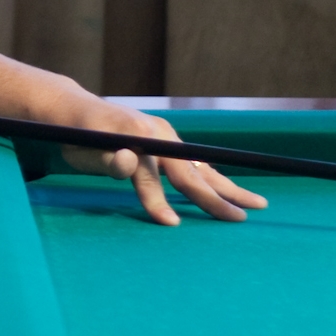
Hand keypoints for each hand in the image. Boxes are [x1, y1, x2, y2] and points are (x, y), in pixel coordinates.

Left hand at [58, 96, 266, 225]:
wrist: (80, 111)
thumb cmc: (78, 137)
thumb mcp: (83, 151)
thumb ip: (106, 160)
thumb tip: (128, 162)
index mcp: (137, 133)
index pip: (151, 174)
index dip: (158, 200)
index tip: (172, 224)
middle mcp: (159, 132)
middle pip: (189, 171)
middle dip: (215, 198)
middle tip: (239, 219)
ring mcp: (167, 135)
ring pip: (201, 166)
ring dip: (229, 187)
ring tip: (258, 203)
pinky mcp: (169, 140)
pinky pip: (196, 163)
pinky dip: (215, 178)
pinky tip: (231, 190)